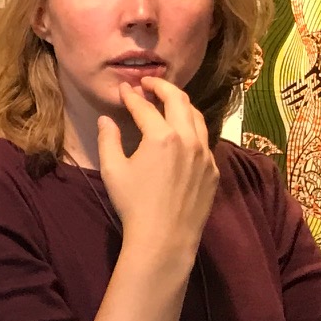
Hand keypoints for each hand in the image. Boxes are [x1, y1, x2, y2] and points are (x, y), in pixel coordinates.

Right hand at [98, 77, 216, 256]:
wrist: (164, 237)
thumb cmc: (133, 204)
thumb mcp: (113, 170)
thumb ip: (108, 139)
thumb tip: (106, 119)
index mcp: (161, 137)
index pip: (145, 107)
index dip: (132, 95)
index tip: (125, 89)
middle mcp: (188, 139)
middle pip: (179, 101)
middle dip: (163, 87)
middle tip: (149, 83)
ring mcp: (205, 154)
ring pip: (197, 117)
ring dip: (181, 104)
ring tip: (168, 101)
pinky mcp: (213, 169)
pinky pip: (204, 139)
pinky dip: (191, 128)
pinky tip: (181, 133)